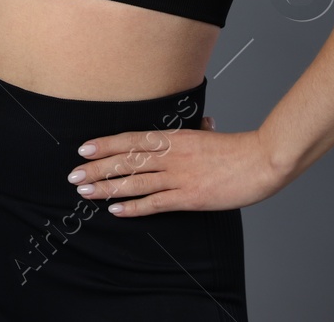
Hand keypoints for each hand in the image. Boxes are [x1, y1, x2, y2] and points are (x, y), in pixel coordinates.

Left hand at [65, 117, 286, 216]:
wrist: (259, 162)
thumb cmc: (237, 149)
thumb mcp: (211, 134)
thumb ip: (199, 131)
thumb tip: (202, 122)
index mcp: (175, 137)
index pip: (131, 139)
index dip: (105, 145)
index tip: (84, 149)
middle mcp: (172, 155)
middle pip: (126, 161)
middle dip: (97, 169)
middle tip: (74, 175)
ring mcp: (179, 177)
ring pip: (135, 182)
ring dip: (108, 188)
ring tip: (86, 192)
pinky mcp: (188, 198)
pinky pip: (155, 203)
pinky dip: (133, 207)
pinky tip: (116, 210)